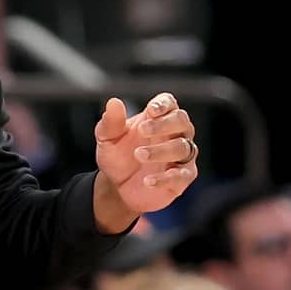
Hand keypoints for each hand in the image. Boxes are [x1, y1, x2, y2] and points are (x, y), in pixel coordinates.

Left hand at [94, 93, 197, 224]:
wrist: (116, 186)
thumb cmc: (118, 155)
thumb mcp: (108, 138)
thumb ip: (111, 122)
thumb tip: (113, 103)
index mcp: (158, 117)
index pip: (169, 103)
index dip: (163, 104)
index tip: (151, 110)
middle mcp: (175, 133)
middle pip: (181, 121)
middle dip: (164, 124)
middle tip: (142, 130)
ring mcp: (181, 156)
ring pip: (182, 147)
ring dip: (161, 151)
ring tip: (139, 155)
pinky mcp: (182, 177)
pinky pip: (181, 176)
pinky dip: (165, 178)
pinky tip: (148, 180)